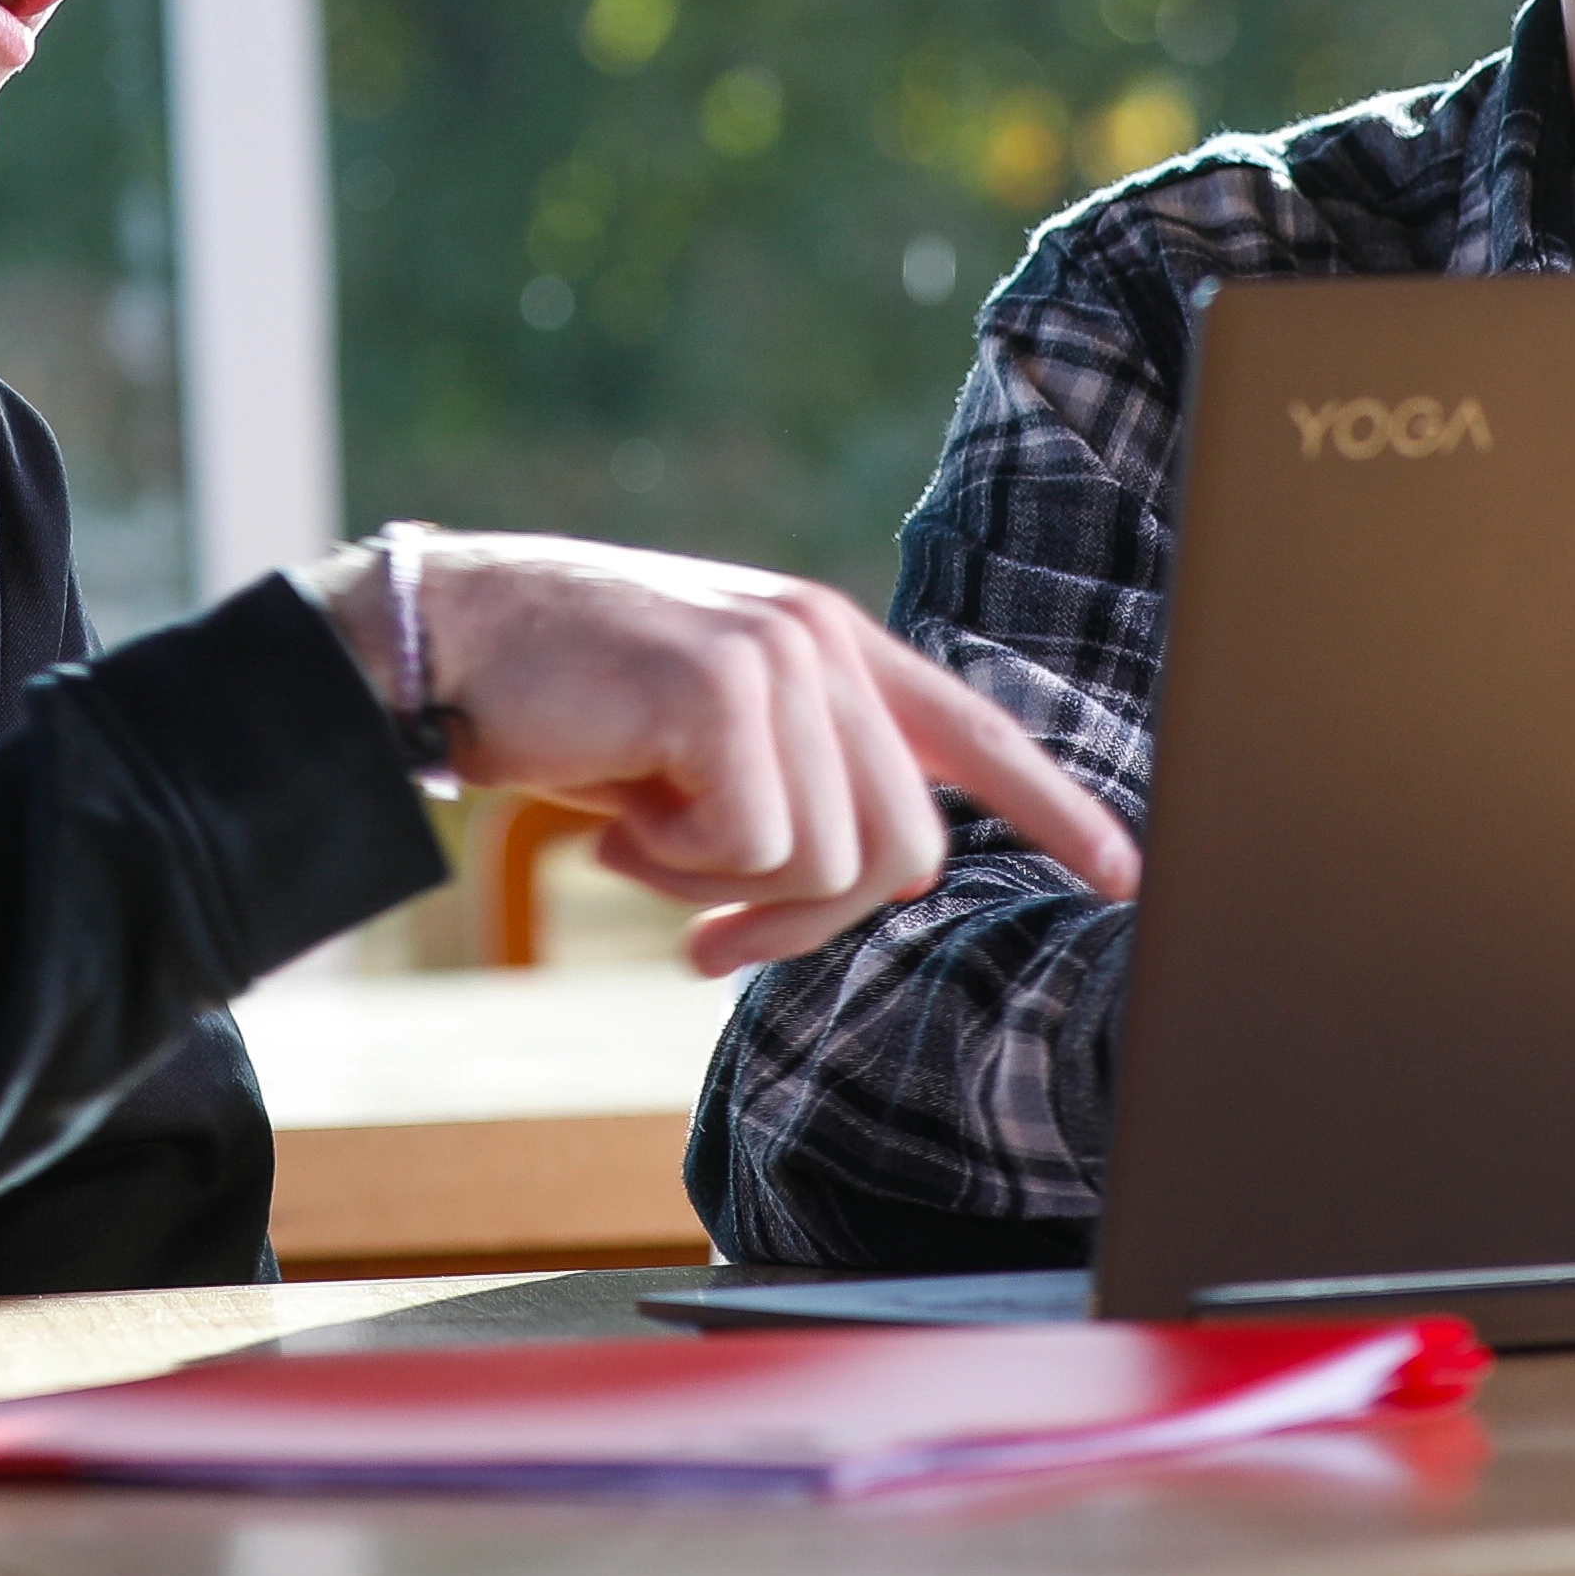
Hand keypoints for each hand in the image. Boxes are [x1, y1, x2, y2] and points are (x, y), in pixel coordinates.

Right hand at [290, 534, 1137, 975]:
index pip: (976, 732)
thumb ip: (788, 792)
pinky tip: (614, 813)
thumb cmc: (562, 708)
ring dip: (718, 888)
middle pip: (901, 852)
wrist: (444, 645)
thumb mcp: (697, 750)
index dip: (1057, 809)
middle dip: (803, 925)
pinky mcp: (723, 686)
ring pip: (826, 865)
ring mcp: (780, 655)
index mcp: (829, 647)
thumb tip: (841, 887)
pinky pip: (752, 851)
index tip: (1130, 873)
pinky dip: (675, 865)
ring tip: (637, 831)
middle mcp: (822, 639)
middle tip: (702, 937)